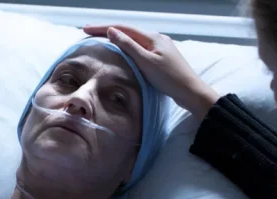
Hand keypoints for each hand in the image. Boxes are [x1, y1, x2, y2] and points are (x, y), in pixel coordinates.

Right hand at [83, 24, 219, 119]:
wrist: (190, 92)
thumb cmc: (169, 78)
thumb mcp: (146, 62)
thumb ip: (129, 46)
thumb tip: (112, 31)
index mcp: (152, 37)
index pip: (123, 28)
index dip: (103, 27)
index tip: (85, 28)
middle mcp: (156, 38)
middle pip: (127, 31)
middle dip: (107, 30)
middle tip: (88, 32)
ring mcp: (159, 47)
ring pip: (133, 39)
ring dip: (116, 37)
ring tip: (100, 39)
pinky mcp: (160, 57)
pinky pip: (139, 47)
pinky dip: (125, 46)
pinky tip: (121, 51)